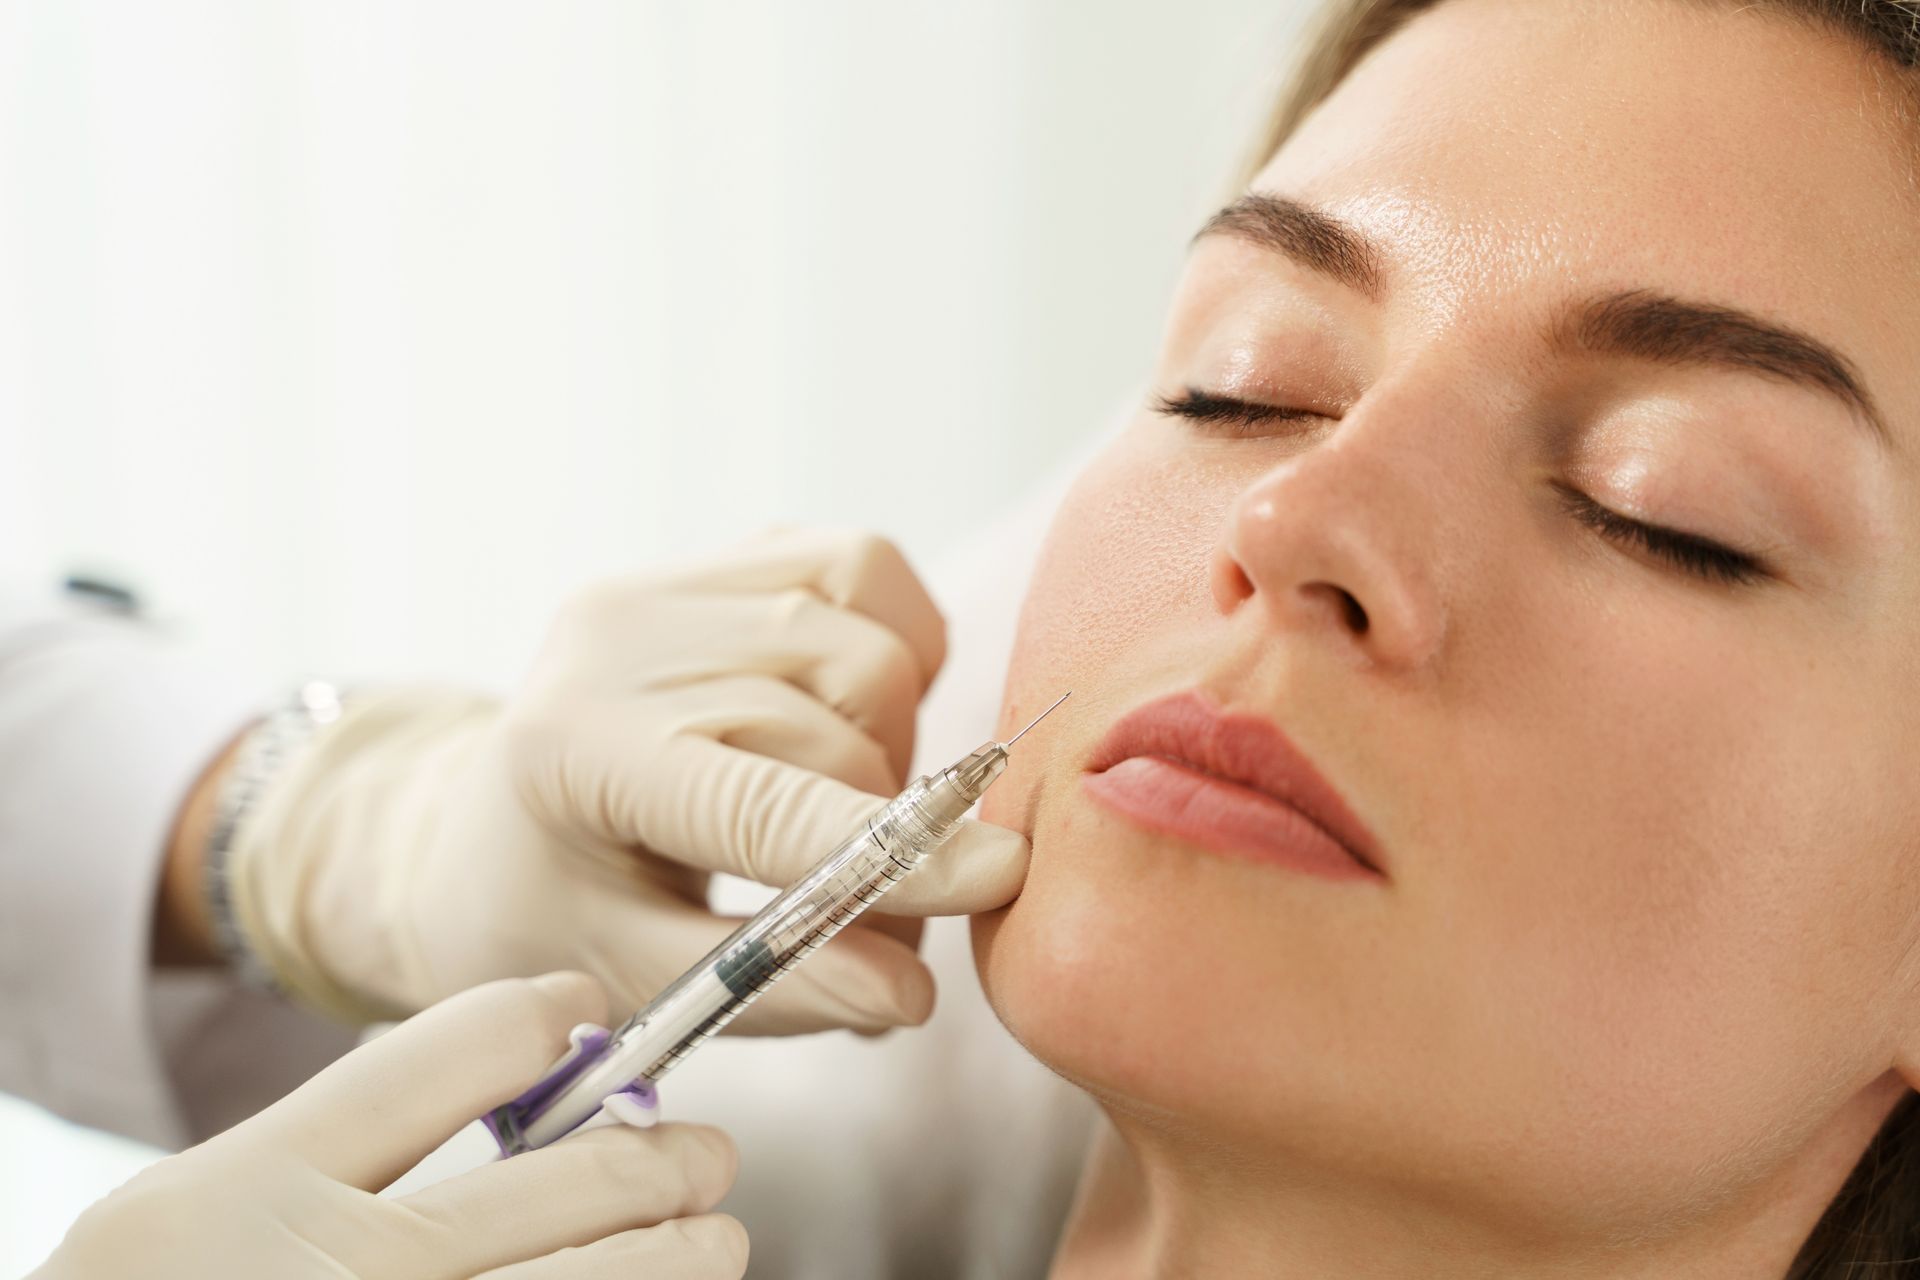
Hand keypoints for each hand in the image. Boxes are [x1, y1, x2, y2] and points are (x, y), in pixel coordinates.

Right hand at [31, 973, 747, 1279]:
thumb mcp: (196, 1210)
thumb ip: (340, 1140)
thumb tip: (536, 1072)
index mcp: (257, 1190)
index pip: (458, 1056)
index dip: (548, 1021)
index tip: (586, 1013)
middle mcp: (340, 1276)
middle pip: (574, 1180)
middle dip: (665, 1157)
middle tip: (706, 1155)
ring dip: (683, 1253)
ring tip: (714, 1239)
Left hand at [221, 529, 1028, 1026]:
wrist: (474, 823)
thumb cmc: (541, 914)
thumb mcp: (630, 981)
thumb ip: (771, 984)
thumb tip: (909, 994)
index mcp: (574, 751)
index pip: (767, 800)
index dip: (893, 850)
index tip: (1001, 877)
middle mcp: (620, 639)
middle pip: (841, 723)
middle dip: (889, 836)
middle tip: (876, 927)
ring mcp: (669, 582)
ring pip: (871, 650)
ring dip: (891, 749)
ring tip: (842, 821)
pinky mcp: (716, 556)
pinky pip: (864, 567)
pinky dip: (893, 646)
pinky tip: (848, 715)